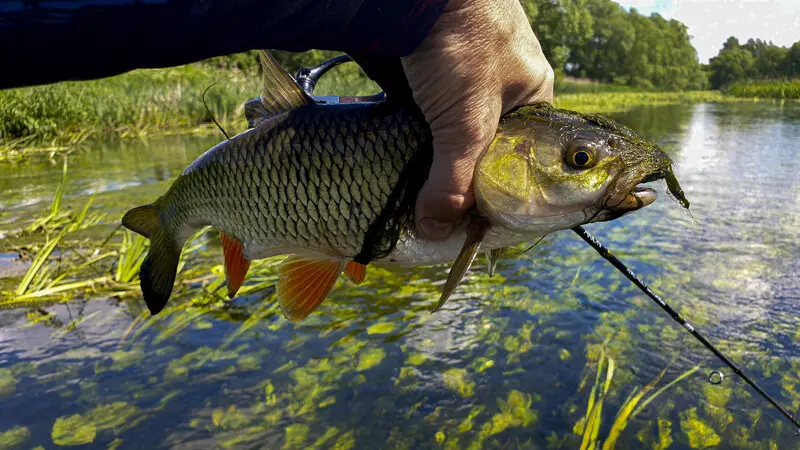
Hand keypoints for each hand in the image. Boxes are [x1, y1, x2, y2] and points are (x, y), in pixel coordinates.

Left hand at [401, 0, 553, 239]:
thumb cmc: (465, 45)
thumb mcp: (466, 122)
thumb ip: (454, 181)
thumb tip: (435, 231)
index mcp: (531, 95)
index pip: (522, 158)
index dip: (499, 190)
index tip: (471, 221)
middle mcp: (500, 87)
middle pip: (481, 148)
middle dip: (459, 176)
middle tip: (435, 209)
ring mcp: (462, 77)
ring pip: (448, 133)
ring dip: (430, 158)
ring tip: (412, 190)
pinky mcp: (427, 71)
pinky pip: (421, 114)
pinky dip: (409, 134)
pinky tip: (395, 154)